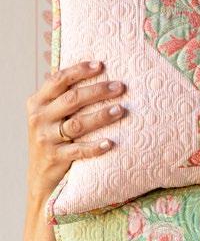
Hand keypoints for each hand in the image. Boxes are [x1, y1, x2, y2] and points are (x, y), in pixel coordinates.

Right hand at [25, 60, 126, 202]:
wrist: (40, 176)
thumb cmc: (51, 139)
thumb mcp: (48, 116)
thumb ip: (61, 97)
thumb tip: (90, 72)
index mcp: (37, 102)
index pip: (58, 80)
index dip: (79, 71)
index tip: (101, 65)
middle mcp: (39, 118)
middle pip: (72, 99)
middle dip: (98, 91)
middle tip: (120, 86)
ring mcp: (47, 139)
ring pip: (78, 124)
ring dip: (101, 115)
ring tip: (120, 110)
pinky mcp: (56, 158)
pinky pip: (79, 151)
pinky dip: (95, 146)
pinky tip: (111, 143)